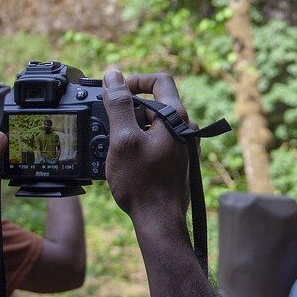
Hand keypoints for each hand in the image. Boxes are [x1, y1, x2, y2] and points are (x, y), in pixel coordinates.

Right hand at [102, 70, 189, 217]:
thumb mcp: (123, 139)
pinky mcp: (178, 160)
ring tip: (118, 151)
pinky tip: (127, 162)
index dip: (136, 81)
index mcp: (177, 117)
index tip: (117, 92)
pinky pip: (155, 142)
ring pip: (152, 125)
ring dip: (132, 131)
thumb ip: (119, 104)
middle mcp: (185, 128)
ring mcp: (183, 145)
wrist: (159, 220)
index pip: (160, 81)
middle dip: (129, 112)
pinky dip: (139, 145)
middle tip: (112, 130)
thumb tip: (113, 76)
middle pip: (154, 104)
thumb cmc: (142, 183)